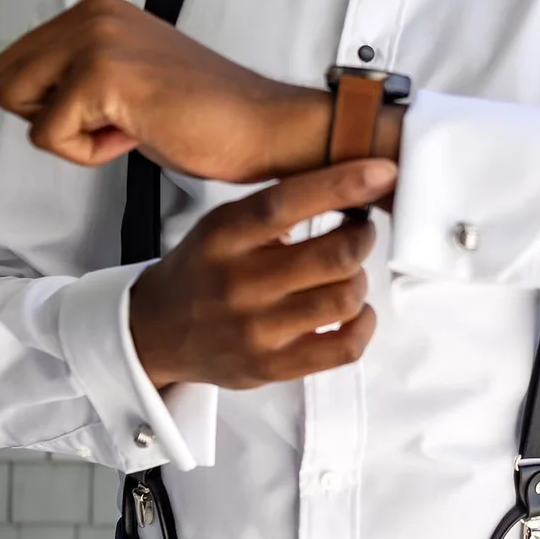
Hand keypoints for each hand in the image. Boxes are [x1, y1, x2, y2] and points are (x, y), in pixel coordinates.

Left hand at [0, 0, 331, 182]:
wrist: (260, 126)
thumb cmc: (201, 115)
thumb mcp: (127, 76)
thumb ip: (77, 71)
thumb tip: (20, 91)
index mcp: (93, 9)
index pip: (13, 64)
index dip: (54, 104)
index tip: (114, 107)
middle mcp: (89, 13)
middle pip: (2, 80)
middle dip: (48, 115)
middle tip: (111, 120)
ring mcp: (93, 40)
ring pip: (16, 103)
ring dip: (68, 133)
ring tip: (126, 124)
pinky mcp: (99, 76)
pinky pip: (49, 137)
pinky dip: (89, 153)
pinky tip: (138, 134)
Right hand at [129, 160, 395, 388]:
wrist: (157, 332)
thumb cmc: (203, 271)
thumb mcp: (222, 224)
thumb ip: (276, 207)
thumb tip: (349, 185)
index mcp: (224, 236)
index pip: (287, 203)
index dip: (342, 185)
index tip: (382, 172)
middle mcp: (239, 283)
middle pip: (334, 255)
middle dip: (362, 237)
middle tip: (360, 232)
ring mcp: (256, 330)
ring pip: (345, 298)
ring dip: (360, 280)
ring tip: (347, 273)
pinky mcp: (272, 367)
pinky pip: (345, 348)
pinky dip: (364, 324)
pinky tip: (354, 312)